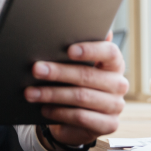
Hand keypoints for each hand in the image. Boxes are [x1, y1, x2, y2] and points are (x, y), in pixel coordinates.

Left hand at [25, 31, 127, 150]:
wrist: (78, 118)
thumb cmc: (76, 83)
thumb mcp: (76, 66)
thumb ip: (76, 50)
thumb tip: (70, 26)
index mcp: (115, 64)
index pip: (110, 52)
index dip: (90, 50)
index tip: (69, 50)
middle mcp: (119, 84)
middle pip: (88, 75)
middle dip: (58, 72)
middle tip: (36, 69)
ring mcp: (116, 106)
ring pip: (81, 97)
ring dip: (52, 94)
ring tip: (31, 92)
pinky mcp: (108, 125)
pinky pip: (81, 117)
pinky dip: (60, 112)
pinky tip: (45, 108)